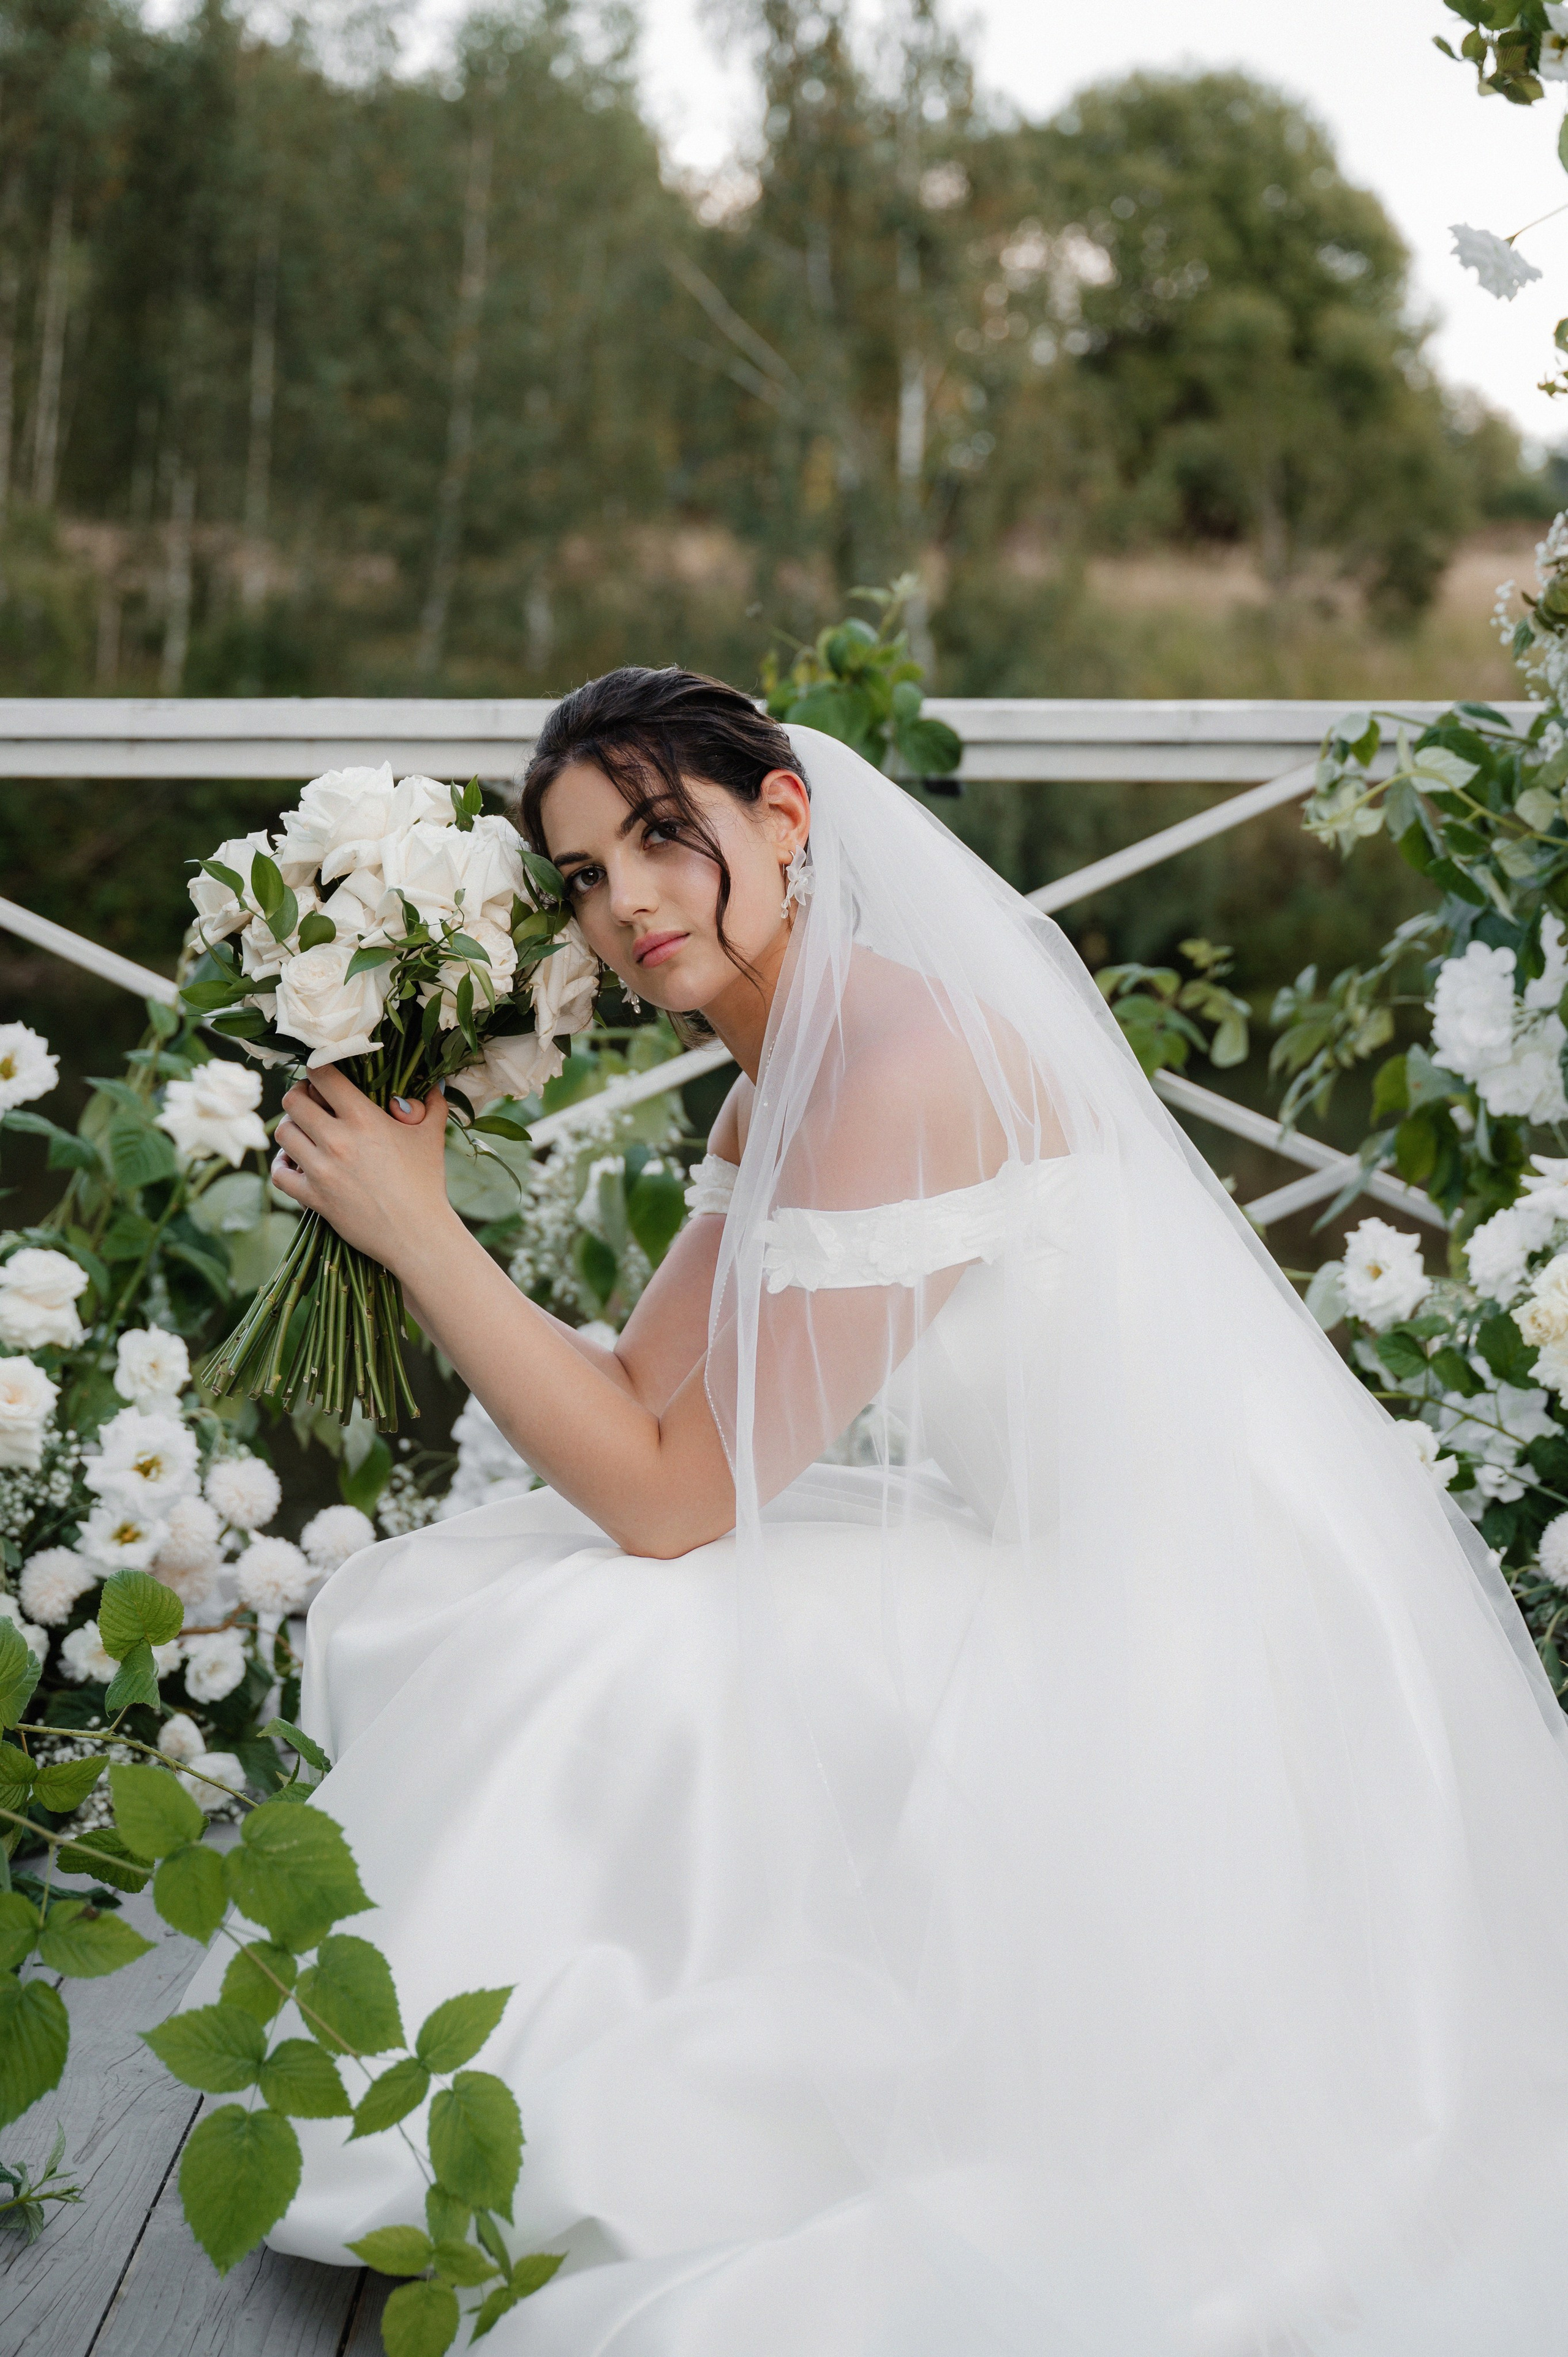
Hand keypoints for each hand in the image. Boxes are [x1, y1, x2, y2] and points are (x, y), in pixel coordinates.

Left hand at [271, 1066, 455, 1275]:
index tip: (322, 1074)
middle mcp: (337, 1140)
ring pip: (283, 1133)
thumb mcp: (433, 1136)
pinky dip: (282, 1165)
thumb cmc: (427, 1183)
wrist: (418, 1234)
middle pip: (293, 1101)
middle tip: (309, 1101)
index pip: (322, 1075)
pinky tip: (293, 1162)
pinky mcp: (313, 1197)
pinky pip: (279, 1174)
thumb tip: (434, 1084)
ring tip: (304, 1131)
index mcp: (364, 1118)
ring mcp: (321, 1170)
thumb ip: (432, 1105)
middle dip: (299, 1096)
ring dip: (291, 1128)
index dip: (317, 1068)